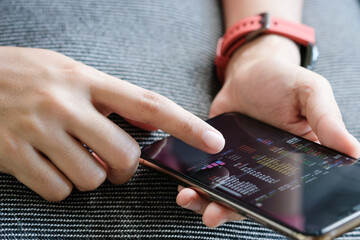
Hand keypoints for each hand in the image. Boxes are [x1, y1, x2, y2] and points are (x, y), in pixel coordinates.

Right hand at [0, 47, 224, 200]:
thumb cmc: (30, 76)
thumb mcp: (73, 74)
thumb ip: (111, 99)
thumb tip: (147, 125)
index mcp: (86, 81)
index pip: (148, 105)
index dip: (185, 125)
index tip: (212, 140)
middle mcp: (66, 104)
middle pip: (124, 155)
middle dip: (124, 169)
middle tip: (110, 162)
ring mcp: (39, 130)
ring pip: (91, 178)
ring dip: (88, 176)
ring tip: (69, 157)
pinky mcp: (13, 154)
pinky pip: (57, 190)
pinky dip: (59, 186)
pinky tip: (47, 165)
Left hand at [177, 35, 359, 227]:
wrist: (250, 70)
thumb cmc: (284, 80)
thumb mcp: (311, 93)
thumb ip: (327, 121)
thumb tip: (354, 152)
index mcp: (295, 160)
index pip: (286, 194)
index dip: (273, 210)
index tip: (258, 216)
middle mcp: (265, 168)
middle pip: (249, 198)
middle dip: (229, 209)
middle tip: (212, 215)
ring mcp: (238, 161)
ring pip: (224, 189)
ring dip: (206, 198)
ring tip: (189, 199)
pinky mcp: (217, 152)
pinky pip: (206, 172)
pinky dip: (194, 179)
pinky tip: (183, 182)